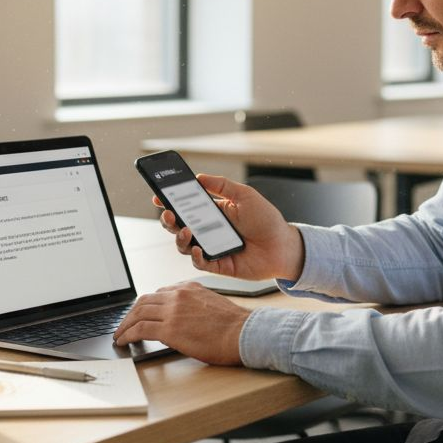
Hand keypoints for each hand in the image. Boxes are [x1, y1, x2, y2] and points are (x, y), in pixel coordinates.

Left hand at [113, 282, 251, 364]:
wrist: (243, 334)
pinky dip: (128, 335)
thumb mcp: (210, 305)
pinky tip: (124, 341)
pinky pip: (140, 329)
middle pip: (143, 301)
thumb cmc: (233, 326)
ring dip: (125, 325)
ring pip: (138, 314)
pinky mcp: (170, 329)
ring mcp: (173, 311)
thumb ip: (192, 307)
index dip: (144, 306)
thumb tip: (178, 320)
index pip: (158, 293)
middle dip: (130, 314)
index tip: (139, 315)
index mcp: (188, 288)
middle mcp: (178, 296)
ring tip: (120, 335)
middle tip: (123, 325)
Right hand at [155, 174, 304, 281]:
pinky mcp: (218, 264)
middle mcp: (209, 230)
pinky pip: (200, 263)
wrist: (284, 246)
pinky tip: (197, 248)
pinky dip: (195, 256)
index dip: (170, 202)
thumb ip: (222, 185)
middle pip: (179, 226)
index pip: (185, 206)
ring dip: (179, 238)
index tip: (158, 196)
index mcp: (213, 212)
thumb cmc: (267, 221)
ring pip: (185, 245)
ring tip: (185, 230)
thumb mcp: (245, 195)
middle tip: (167, 213)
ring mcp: (212, 248)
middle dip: (168, 220)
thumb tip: (199, 177)